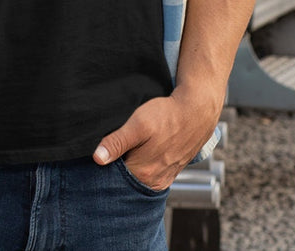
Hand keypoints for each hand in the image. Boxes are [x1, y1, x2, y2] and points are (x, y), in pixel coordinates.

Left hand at [92, 86, 221, 190]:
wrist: (197, 111)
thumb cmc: (168, 115)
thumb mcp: (138, 124)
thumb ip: (117, 142)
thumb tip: (98, 158)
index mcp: (143, 173)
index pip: (112, 177)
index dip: (106, 162)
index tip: (106, 149)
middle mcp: (154, 182)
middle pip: (125, 179)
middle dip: (118, 165)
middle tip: (122, 144)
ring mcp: (164, 179)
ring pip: (137, 176)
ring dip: (132, 164)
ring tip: (135, 145)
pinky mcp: (171, 173)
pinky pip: (150, 174)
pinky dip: (144, 165)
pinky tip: (145, 149)